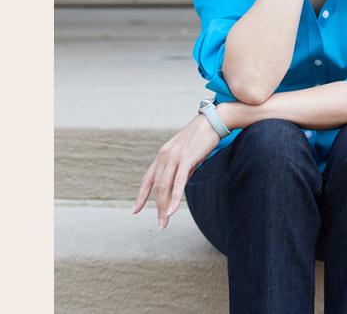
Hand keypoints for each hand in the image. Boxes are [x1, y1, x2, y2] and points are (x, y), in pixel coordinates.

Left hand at [132, 113, 220, 228]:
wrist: (211, 122)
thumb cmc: (200, 140)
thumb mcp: (186, 156)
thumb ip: (180, 171)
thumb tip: (179, 188)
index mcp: (162, 155)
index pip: (148, 179)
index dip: (141, 196)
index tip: (135, 210)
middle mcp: (165, 156)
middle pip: (157, 187)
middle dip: (157, 207)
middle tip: (161, 224)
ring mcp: (175, 157)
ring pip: (165, 187)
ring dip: (164, 207)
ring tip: (165, 222)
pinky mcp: (187, 159)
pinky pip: (179, 182)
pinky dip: (174, 198)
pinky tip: (171, 210)